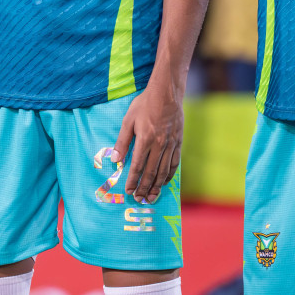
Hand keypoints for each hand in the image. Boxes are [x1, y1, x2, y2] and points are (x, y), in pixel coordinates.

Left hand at [113, 82, 182, 203]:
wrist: (167, 94)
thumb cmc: (144, 105)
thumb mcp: (128, 120)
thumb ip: (122, 141)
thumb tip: (115, 160)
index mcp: (146, 140)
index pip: (138, 166)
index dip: (133, 180)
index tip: (128, 191)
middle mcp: (160, 145)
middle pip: (152, 173)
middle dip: (144, 188)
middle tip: (139, 199)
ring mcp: (171, 145)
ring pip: (164, 171)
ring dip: (157, 186)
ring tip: (151, 197)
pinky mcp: (178, 143)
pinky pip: (174, 163)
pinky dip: (169, 175)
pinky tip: (165, 183)